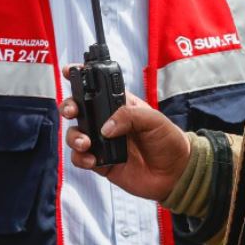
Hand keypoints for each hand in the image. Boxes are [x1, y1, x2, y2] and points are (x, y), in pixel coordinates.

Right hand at [61, 91, 192, 202]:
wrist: (176, 173)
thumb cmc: (169, 141)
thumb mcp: (154, 120)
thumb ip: (129, 116)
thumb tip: (105, 127)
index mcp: (120, 106)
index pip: (97, 88)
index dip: (81, 78)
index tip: (70, 71)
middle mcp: (108, 122)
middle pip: (79, 109)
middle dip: (68, 107)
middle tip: (72, 111)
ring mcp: (102, 142)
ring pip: (76, 134)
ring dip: (74, 137)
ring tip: (86, 143)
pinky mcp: (102, 162)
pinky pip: (81, 158)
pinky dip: (81, 158)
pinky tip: (92, 160)